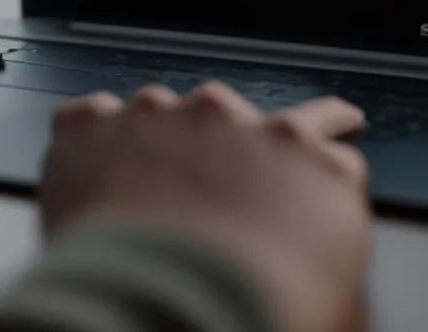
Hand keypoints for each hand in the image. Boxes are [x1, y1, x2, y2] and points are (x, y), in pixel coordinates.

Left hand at [40, 83, 371, 331]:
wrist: (158, 315)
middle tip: (213, 193)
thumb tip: (326, 264)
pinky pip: (92, 120)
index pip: (324, 132)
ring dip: (157, 151)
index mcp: (307, 159)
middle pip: (233, 118)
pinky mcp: (94, 126)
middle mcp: (233, 120)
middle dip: (225, 150)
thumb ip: (331, 246)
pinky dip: (91, 148)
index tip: (319, 146)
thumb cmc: (249, 314)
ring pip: (161, 116)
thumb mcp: (336, 296)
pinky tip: (92, 180)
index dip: (313, 153)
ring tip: (144, 203)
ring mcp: (159, 115)